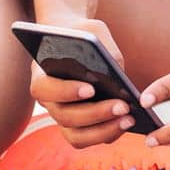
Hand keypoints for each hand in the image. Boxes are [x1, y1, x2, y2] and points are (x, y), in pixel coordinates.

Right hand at [29, 15, 133, 148]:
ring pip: (76, 136)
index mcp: (41, 75)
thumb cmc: (83, 33)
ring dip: (103, 131)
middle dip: (94, 114)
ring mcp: (62, 117)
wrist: (78, 43)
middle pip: (64, 117)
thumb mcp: (92, 30)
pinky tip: (128, 122)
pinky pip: (89, 139)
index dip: (65, 92)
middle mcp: (48, 101)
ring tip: (129, 118)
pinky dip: (108, 134)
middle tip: (122, 106)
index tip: (90, 89)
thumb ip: (101, 46)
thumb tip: (116, 72)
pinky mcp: (78, 127)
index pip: (44, 89)